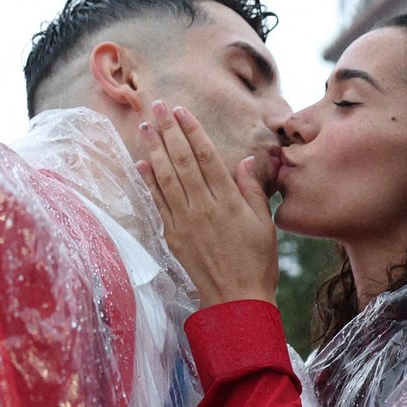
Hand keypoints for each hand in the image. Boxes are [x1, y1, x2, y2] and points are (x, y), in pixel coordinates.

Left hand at [137, 101, 278, 307]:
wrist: (236, 300)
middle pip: (182, 160)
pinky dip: (148, 181)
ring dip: (154, 149)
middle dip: (169, 130)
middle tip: (157, 106)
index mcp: (228, 200)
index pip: (206, 156)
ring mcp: (184, 222)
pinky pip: (158, 203)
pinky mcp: (173, 236)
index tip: (181, 110)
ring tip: (145, 126)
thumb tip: (244, 161)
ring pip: (165, 177)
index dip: (192, 131)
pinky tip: (141, 163)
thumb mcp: (264, 223)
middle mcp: (202, 207)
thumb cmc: (257, 261)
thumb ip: (252, 190)